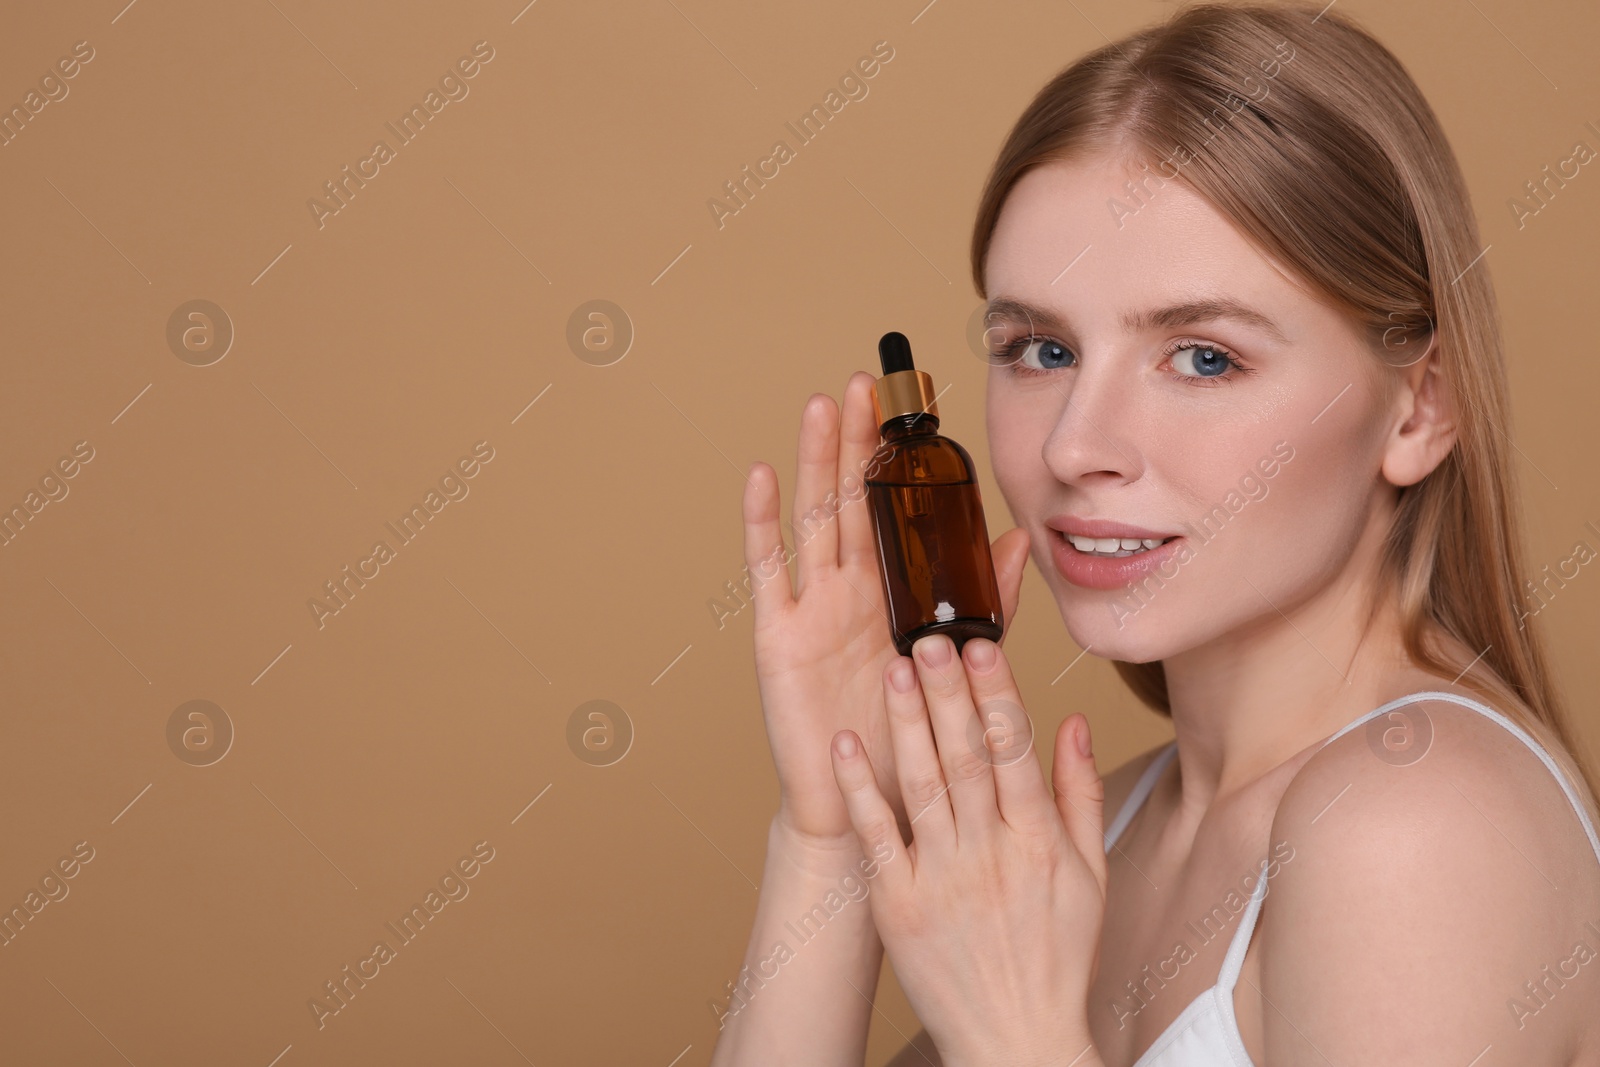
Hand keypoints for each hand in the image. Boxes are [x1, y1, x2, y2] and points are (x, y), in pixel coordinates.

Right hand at [744, 371, 1029, 848]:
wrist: (873, 806)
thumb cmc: (914, 737)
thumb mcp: (961, 656)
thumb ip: (987, 597)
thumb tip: (1019, 535)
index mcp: (896, 590)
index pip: (897, 507)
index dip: (902, 458)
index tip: (917, 405)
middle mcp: (852, 589)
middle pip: (853, 497)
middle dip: (859, 439)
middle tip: (868, 380)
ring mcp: (813, 607)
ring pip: (815, 518)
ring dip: (817, 461)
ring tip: (823, 404)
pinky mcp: (780, 635)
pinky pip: (770, 571)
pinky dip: (763, 523)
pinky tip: (762, 476)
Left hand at [827, 630, 1106, 1066]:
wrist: (1016, 1039)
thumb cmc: (1057, 959)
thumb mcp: (1090, 876)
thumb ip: (1079, 793)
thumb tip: (1073, 722)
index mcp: (1038, 842)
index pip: (1015, 751)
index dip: (996, 694)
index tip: (981, 645)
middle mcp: (989, 854)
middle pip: (966, 757)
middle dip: (946, 693)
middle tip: (926, 636)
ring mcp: (939, 878)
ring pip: (921, 785)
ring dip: (905, 724)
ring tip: (892, 671)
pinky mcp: (897, 904)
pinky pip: (874, 837)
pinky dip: (860, 790)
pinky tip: (846, 746)